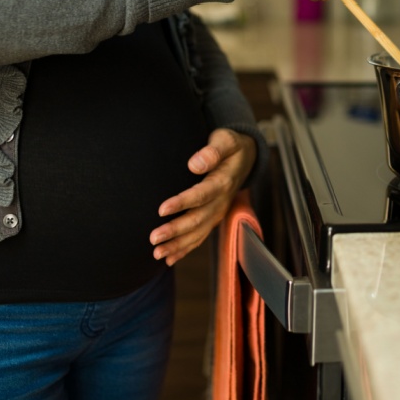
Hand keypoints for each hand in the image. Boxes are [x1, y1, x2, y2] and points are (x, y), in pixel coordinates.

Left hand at [149, 128, 257, 265]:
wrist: (246, 157)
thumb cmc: (230, 146)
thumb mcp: (226, 140)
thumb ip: (212, 151)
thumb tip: (194, 164)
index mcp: (222, 182)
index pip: (201, 195)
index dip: (182, 203)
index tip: (161, 209)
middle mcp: (221, 202)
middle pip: (198, 220)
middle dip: (175, 231)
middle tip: (153, 238)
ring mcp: (217, 213)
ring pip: (198, 233)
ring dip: (178, 245)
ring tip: (157, 253)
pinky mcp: (213, 218)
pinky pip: (200, 237)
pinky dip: (185, 250)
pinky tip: (169, 259)